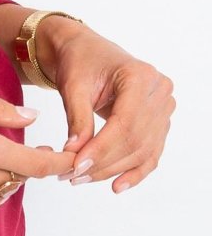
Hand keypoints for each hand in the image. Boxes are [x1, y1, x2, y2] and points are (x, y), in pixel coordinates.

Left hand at [39, 21, 175, 193]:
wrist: (85, 50)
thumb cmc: (79, 61)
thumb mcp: (73, 86)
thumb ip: (77, 119)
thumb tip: (75, 154)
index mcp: (139, 76)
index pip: (125, 123)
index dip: (102, 148)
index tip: (77, 166)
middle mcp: (158, 91)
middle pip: (135, 140)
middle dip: (104, 163)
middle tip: (74, 176)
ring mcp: (163, 107)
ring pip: (143, 150)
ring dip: (114, 170)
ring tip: (83, 179)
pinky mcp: (159, 121)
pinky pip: (150, 152)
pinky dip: (134, 171)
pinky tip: (117, 185)